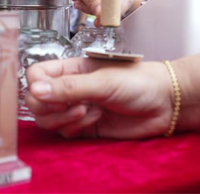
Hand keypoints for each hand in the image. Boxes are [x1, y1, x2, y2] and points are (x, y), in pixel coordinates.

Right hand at [26, 57, 173, 138]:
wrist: (164, 103)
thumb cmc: (139, 81)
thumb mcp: (102, 81)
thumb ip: (69, 87)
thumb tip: (35, 91)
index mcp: (72, 68)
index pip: (37, 75)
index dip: (37, 86)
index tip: (52, 93)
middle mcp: (71, 87)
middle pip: (37, 101)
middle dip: (50, 107)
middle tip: (73, 105)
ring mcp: (77, 107)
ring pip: (48, 118)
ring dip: (64, 118)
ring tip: (88, 111)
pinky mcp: (86, 127)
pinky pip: (65, 132)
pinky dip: (76, 127)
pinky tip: (96, 118)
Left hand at [51, 0, 132, 15]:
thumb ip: (92, 1)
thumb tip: (103, 16)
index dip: (114, 7)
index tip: (104, 20)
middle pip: (123, 0)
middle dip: (106, 10)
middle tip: (92, 17)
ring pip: (119, 6)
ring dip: (100, 11)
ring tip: (82, 4)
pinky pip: (113, 8)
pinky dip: (99, 11)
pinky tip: (86, 4)